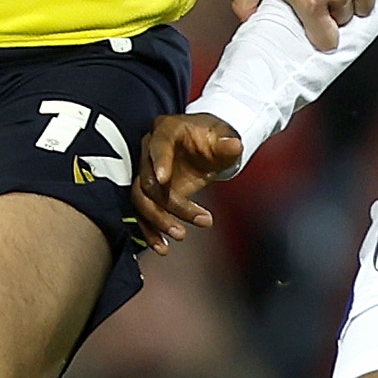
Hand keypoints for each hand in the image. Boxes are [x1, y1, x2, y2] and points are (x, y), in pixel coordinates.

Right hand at [133, 111, 247, 251]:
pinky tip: (162, 246)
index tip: (164, 180)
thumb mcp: (223, 137)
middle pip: (148, 180)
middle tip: (196, 220)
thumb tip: (236, 146)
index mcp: (166, 130)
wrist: (205, 144)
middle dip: (169, 203)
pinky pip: (143, 212)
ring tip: (180, 235)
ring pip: (141, 199)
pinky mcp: (150, 192)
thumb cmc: (212, 138)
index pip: (158, 145)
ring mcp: (147, 172)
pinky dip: (151, 230)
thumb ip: (227, 144)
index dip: (159, 162)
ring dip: (157, 221)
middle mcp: (149, 150)